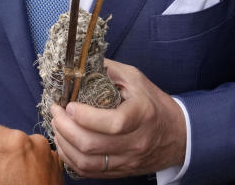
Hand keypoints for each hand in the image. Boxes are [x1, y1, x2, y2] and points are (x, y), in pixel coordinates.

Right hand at [0, 122, 61, 184]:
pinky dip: (20, 167)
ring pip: (15, 150)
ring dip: (3, 162)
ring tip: (0, 182)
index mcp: (14, 140)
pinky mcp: (54, 165)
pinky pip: (30, 158)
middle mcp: (34, 140)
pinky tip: (15, 183)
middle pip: (0, 140)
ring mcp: (47, 153)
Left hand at [51, 59, 186, 177]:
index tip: (69, 104)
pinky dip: (70, 159)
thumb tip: (78, 62)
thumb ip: (107, 69)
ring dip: (64, 144)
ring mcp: (128, 160)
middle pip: (91, 145)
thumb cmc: (152, 102)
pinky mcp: (121, 171)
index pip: (112, 123)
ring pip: (87, 162)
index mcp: (142, 115)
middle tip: (55, 112)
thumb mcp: (135, 78)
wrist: (178, 135)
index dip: (85, 116)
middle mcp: (136, 142)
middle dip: (64, 127)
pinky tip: (64, 143)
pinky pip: (89, 172)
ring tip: (56, 127)